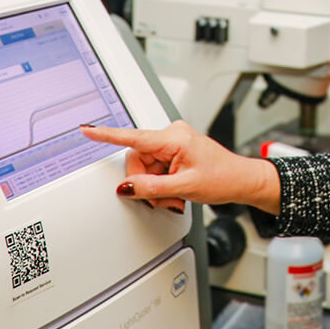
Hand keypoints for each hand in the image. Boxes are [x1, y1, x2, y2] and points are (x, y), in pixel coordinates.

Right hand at [80, 120, 280, 215]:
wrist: (242, 180)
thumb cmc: (223, 178)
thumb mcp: (184, 188)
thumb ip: (151, 188)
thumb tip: (127, 187)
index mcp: (174, 138)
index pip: (133, 137)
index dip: (107, 135)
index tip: (87, 130)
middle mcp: (172, 136)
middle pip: (138, 160)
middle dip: (146, 182)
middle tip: (163, 198)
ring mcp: (174, 143)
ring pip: (146, 167)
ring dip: (156, 187)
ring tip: (175, 196)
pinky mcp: (176, 151)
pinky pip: (156, 168)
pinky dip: (162, 184)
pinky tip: (176, 191)